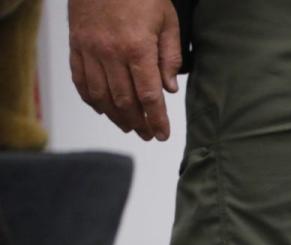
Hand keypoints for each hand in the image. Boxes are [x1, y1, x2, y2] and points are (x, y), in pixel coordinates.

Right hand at [68, 0, 180, 140]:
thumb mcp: (167, 20)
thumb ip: (170, 56)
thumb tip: (170, 89)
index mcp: (137, 48)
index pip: (149, 96)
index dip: (157, 120)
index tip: (163, 134)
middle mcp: (111, 53)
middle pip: (125, 101)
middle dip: (139, 123)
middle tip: (148, 135)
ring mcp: (90, 50)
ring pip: (101, 96)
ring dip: (116, 117)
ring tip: (129, 126)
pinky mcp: (76, 45)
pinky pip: (80, 80)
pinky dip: (91, 100)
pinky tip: (103, 109)